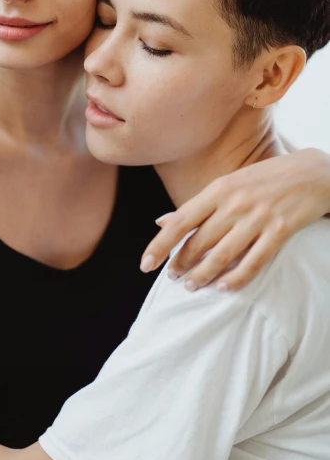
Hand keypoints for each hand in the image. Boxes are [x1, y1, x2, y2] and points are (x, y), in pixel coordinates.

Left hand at [140, 148, 329, 290]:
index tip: (145, 264)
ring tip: (192, 286)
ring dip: (203, 274)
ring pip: (222, 254)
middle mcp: (235, 203)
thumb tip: (161, 221)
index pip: (180, 221)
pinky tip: (223, 287)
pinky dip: (236, 278)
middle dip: (181, 264)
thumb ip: (197, 206)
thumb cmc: (264, 179)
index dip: (160, 245)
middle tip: (172, 278)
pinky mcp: (281, 230)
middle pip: (199, 241)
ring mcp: (258, 217)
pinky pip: (254, 261)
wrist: (313, 172)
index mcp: (218, 189)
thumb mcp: (228, 184)